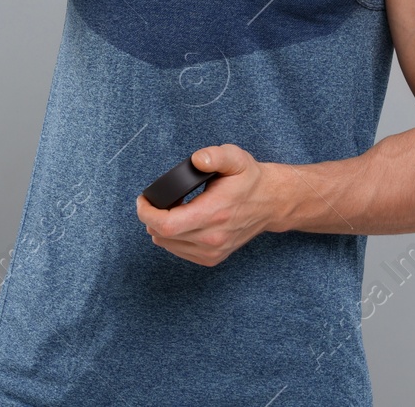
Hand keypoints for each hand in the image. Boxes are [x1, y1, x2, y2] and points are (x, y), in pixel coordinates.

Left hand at [135, 145, 284, 265]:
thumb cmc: (249, 179)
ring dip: (160, 228)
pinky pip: (180, 252)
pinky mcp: (213, 258)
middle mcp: (213, 237)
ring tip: (168, 209)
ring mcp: (213, 251)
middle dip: (150, 217)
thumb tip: (197, 160)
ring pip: (168, 245)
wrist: (271, 202)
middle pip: (163, 236)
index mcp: (214, 213)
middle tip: (152, 201)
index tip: (144, 200)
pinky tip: (179, 222)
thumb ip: (214, 156)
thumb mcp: (235, 158)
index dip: (147, 213)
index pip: (167, 225)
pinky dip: (172, 238)